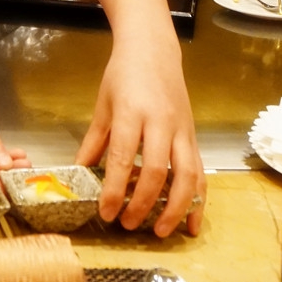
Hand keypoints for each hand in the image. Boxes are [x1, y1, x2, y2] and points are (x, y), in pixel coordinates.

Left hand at [75, 41, 203, 235]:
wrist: (154, 49)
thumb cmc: (124, 74)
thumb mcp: (103, 105)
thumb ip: (94, 141)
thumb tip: (80, 173)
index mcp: (133, 112)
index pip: (123, 157)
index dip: (115, 188)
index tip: (105, 212)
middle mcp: (161, 122)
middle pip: (157, 170)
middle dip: (143, 203)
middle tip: (127, 224)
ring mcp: (182, 130)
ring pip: (187, 174)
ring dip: (176, 208)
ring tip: (160, 232)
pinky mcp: (194, 136)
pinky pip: (201, 172)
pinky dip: (199, 199)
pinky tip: (192, 222)